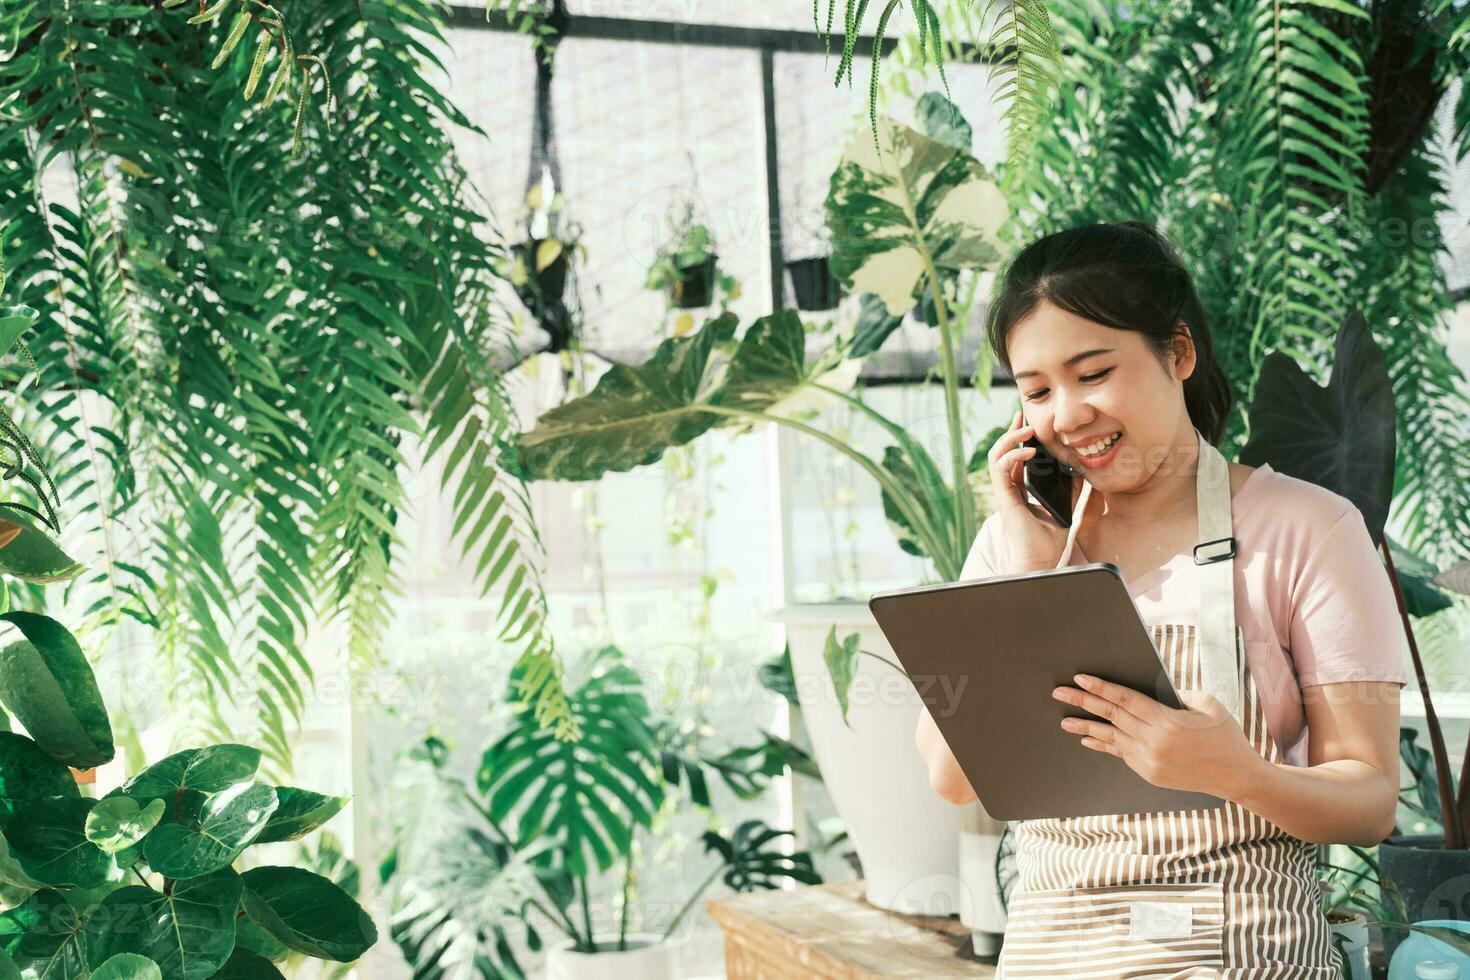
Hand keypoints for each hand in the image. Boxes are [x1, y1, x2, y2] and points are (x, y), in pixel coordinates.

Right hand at [986, 409, 1080, 572]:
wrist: (1042, 559)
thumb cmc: (1050, 539)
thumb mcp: (1066, 505)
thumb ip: (1070, 487)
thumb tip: (1080, 467)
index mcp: (1019, 490)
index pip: (1014, 458)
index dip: (1019, 439)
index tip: (1028, 423)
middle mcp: (1008, 489)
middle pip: (1002, 452)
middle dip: (1011, 432)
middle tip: (1022, 416)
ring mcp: (1004, 493)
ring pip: (996, 456)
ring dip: (1010, 439)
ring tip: (1026, 430)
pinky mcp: (1004, 497)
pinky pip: (1001, 469)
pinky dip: (1014, 456)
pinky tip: (1029, 450)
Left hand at [1052, 674, 1262, 799]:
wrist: (1237, 776)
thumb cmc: (1225, 735)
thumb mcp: (1206, 705)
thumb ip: (1176, 694)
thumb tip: (1148, 688)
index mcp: (1167, 722)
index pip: (1125, 700)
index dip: (1101, 688)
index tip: (1080, 677)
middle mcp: (1154, 743)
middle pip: (1111, 717)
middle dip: (1083, 702)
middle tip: (1059, 692)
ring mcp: (1149, 762)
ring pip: (1111, 739)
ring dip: (1085, 728)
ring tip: (1064, 720)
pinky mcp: (1149, 774)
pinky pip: (1121, 754)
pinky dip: (1104, 745)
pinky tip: (1088, 739)